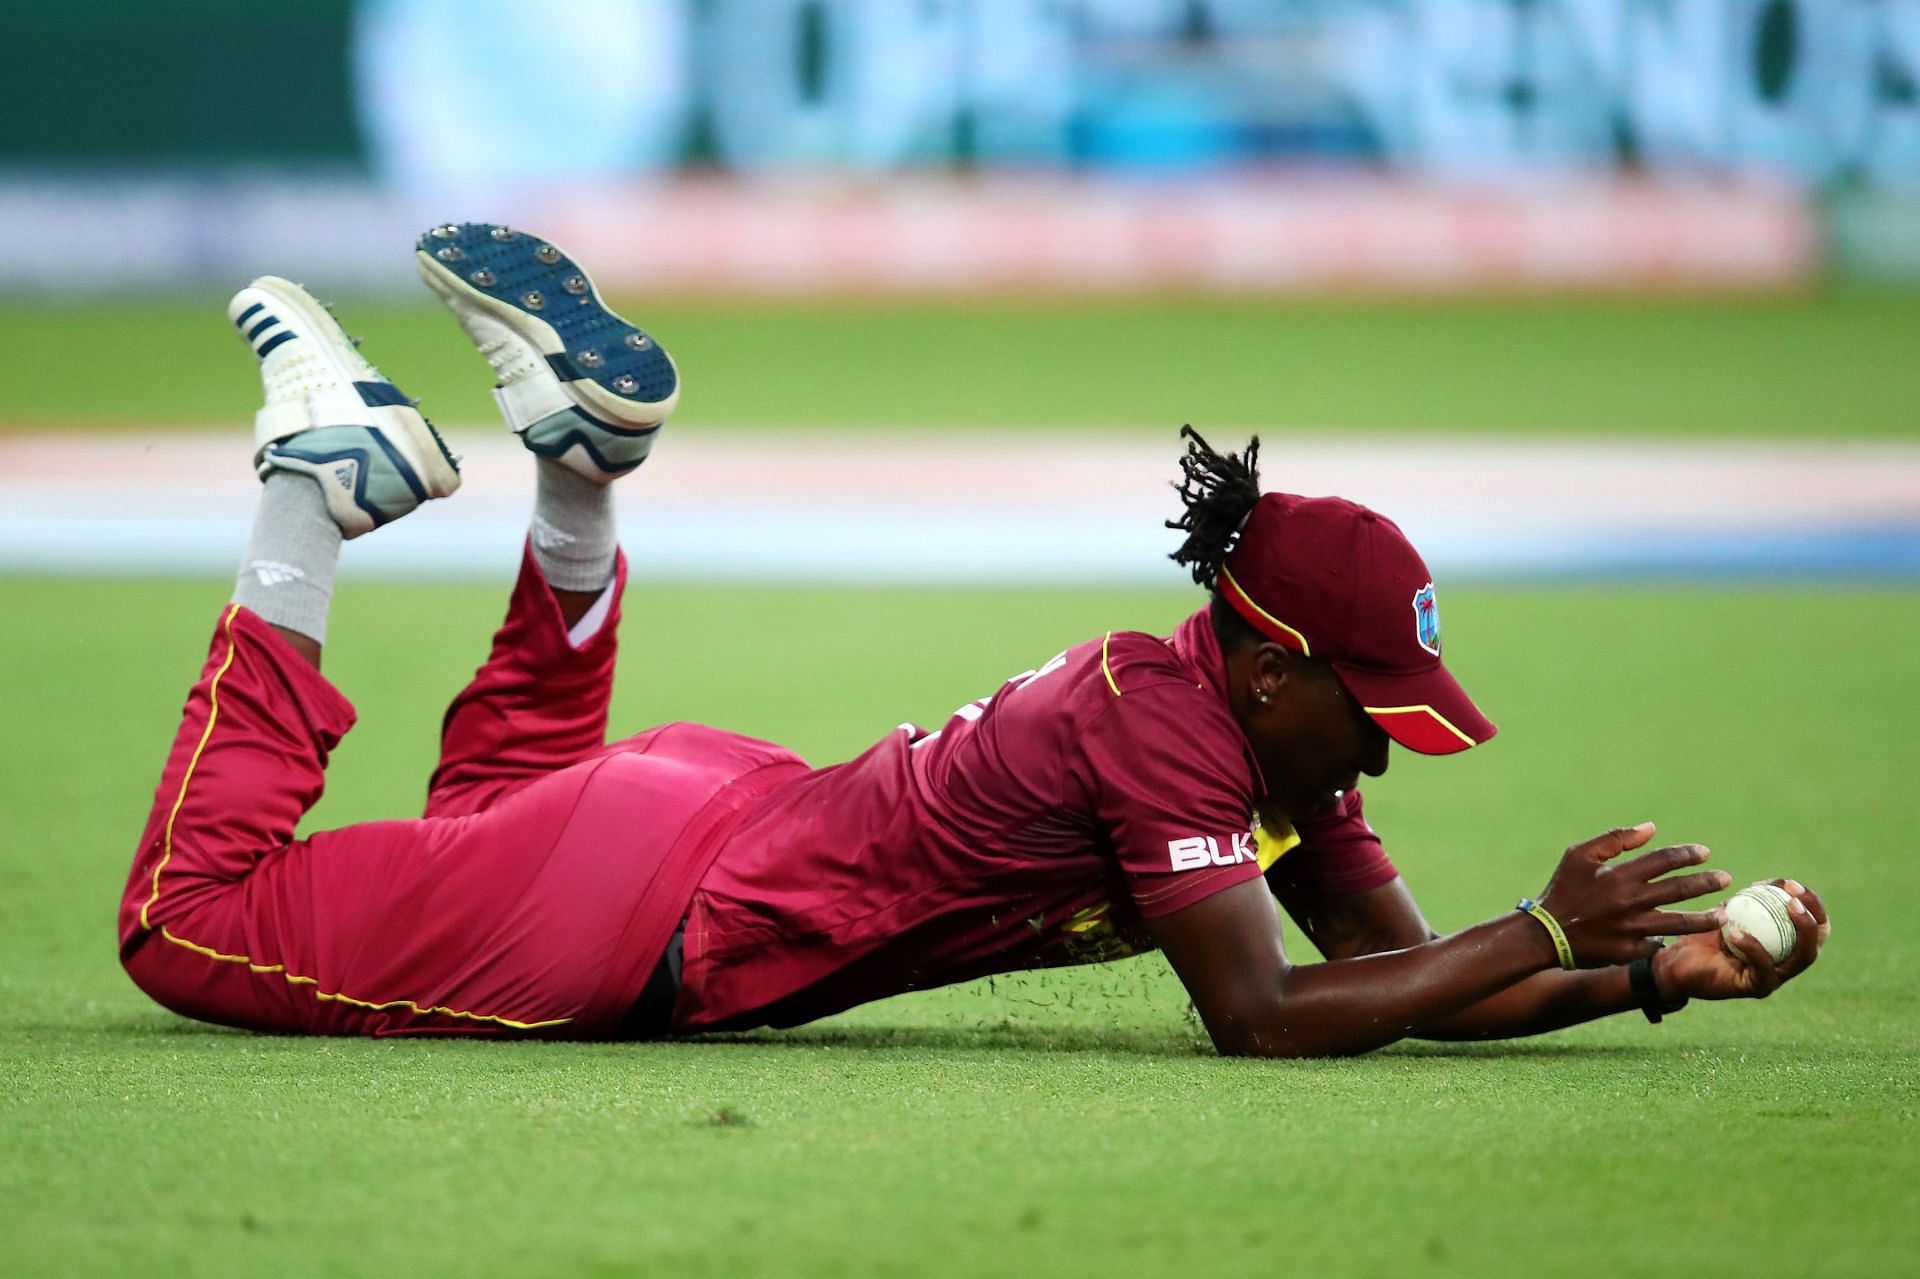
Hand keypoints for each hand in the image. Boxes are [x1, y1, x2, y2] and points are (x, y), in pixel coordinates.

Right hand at [1536, 823, 1728, 967]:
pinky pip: (1657, 944)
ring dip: (1703, 917)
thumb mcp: (1579, 855)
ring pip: (1678, 922)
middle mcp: (1630, 901)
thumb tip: (1651, 828)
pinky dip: (1670, 940)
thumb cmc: (1562, 889)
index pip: (1663, 860)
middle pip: (1678, 889)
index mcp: (1619, 875)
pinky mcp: (1629, 950)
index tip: (1704, 854)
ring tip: (1722, 915)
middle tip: (1725, 880)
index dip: (1687, 855)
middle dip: (1706, 883)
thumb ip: (1615, 839)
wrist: (1545, 934)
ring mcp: (1631, 928)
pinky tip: (1684, 939)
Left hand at [1654, 878, 1828, 999]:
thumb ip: (1748, 902)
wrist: (1675, 962)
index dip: (1811, 903)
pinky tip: (1737, 932)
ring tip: (1786, 905)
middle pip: (1816, 942)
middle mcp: (1785, 964)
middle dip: (1812, 916)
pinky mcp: (1755, 989)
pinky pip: (1763, 969)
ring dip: (1799, 928)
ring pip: (1802, 958)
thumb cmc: (1703, 936)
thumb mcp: (1728, 912)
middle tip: (1794, 895)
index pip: (1814, 925)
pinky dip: (1753, 948)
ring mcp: (1774, 979)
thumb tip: (1768, 884)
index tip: (1790, 883)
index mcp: (1784, 945)